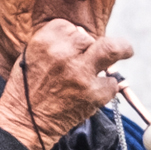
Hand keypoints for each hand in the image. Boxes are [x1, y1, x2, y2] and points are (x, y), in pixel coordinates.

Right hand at [0, 17, 133, 149]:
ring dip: (118, 53)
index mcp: (44, 41)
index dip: (74, 36)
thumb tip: (84, 38)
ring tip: (125, 53)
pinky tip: (97, 91)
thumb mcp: (32, 56)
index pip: (69, 26)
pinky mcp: (93, 93)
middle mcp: (62, 53)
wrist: (25, 123)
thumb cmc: (28, 90)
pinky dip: (108, 86)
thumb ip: (55, 44)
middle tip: (106, 50)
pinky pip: (112, 82)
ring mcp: (79, 73)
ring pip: (112, 49)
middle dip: (94, 45)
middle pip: (89, 37)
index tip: (76, 46)